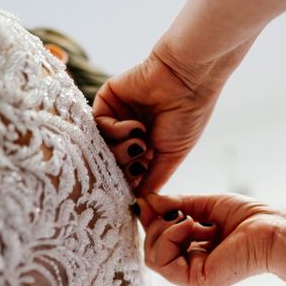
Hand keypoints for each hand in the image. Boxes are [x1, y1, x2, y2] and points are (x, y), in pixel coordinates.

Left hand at [93, 51, 221, 193]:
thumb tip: (139, 205)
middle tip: (141, 161)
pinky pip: (98, 125)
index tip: (138, 187)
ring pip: (102, 147)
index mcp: (148, 147)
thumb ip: (152, 180)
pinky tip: (134, 126)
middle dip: (124, 168)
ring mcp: (118, 117)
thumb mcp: (171, 157)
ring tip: (140, 143)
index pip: (128, 173)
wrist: (188, 80)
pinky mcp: (107, 100)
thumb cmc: (187, 117)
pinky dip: (114, 131)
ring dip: (119, 151)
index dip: (130, 183)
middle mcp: (130, 134)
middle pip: (112, 162)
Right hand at [134, 193, 285, 285]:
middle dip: (156, 224)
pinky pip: (163, 261)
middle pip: (151, 249)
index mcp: (193, 251)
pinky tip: (191, 226)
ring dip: (164, 230)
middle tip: (178, 212)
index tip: (146, 200)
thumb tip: (143, 202)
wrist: (271, 230)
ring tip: (189, 220)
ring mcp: (191, 277)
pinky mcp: (196, 282)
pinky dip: (170, 236)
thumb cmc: (248, 218)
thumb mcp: (203, 206)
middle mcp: (190, 266)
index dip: (150, 220)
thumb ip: (174, 206)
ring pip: (152, 256)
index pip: (157, 240)